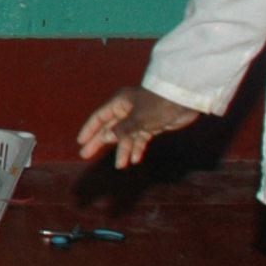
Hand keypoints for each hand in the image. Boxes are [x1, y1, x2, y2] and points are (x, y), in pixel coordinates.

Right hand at [77, 86, 196, 168]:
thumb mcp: (137, 118)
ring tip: (120, 165)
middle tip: (85, 155)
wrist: (185, 100)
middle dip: (99, 142)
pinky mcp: (152, 125)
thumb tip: (105, 138)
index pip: (99, 117)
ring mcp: (139, 118)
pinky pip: (140, 139)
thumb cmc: (158, 104)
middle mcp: (127, 110)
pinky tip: (135, 159)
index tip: (81, 142)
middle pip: (109, 128)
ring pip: (126, 137)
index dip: (89, 130)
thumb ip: (121, 130)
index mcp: (120, 102)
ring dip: (123, 150)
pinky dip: (138, 148)